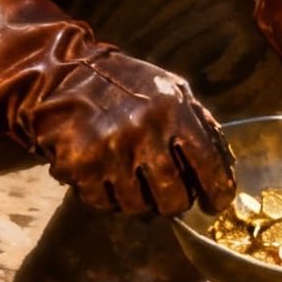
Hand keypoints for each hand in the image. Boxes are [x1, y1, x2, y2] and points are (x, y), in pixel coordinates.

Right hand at [0, 0, 235, 217]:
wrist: (56, 74)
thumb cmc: (120, 83)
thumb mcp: (167, 86)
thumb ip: (197, 119)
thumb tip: (225, 163)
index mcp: (173, 109)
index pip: (208, 164)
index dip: (217, 191)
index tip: (216, 204)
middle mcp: (145, 130)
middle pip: (174, 198)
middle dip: (176, 204)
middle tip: (173, 200)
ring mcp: (111, 151)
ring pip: (139, 207)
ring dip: (141, 203)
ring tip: (134, 183)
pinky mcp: (81, 167)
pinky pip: (105, 203)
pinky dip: (108, 197)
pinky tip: (106, 177)